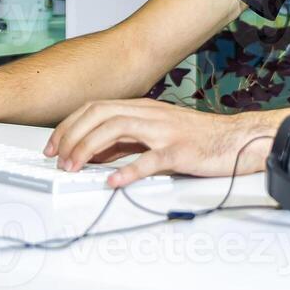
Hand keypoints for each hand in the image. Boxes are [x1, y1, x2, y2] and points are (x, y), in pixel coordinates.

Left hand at [44, 98, 273, 187]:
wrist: (236, 139)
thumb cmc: (197, 137)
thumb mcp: (155, 132)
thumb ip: (126, 140)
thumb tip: (94, 152)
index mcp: (142, 108)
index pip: (95, 108)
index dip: (69, 126)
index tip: (53, 146)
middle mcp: (150, 114)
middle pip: (100, 114)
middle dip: (72, 136)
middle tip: (58, 159)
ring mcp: (164, 130)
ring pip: (117, 129)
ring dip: (89, 149)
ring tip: (74, 167)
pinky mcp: (180, 150)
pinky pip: (150, 159)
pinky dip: (129, 170)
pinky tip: (114, 181)